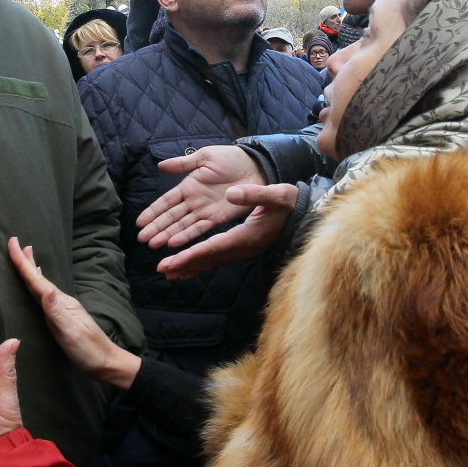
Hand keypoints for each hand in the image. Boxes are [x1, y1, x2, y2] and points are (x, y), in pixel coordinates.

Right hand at [8, 237, 140, 389]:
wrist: (106, 364)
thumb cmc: (88, 351)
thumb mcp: (71, 332)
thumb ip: (57, 312)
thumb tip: (47, 289)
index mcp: (61, 303)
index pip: (38, 280)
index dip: (23, 262)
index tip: (12, 242)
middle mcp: (61, 302)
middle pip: (39, 278)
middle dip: (26, 261)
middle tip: (15, 242)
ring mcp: (62, 310)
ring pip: (42, 285)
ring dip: (32, 271)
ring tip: (26, 256)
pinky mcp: (62, 318)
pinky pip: (45, 297)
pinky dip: (39, 286)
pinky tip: (41, 286)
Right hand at [136, 145, 265, 248]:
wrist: (256, 166)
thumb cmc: (230, 158)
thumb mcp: (204, 157)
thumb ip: (183, 163)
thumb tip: (160, 165)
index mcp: (188, 186)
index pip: (166, 201)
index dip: (153, 211)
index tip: (139, 223)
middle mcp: (194, 201)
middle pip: (171, 217)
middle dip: (156, 227)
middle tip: (142, 239)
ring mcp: (205, 210)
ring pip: (182, 225)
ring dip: (167, 235)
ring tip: (153, 245)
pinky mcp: (218, 218)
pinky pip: (200, 228)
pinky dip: (187, 236)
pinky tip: (175, 243)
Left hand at [157, 183, 297, 279]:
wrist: (304, 216)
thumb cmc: (290, 204)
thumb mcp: (277, 195)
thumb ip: (254, 194)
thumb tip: (231, 193)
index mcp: (248, 236)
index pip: (215, 247)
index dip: (193, 254)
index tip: (173, 259)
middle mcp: (243, 248)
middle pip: (210, 259)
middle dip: (186, 264)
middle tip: (163, 270)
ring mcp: (243, 251)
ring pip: (212, 262)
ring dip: (190, 267)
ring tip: (169, 273)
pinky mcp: (243, 248)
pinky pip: (218, 259)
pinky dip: (201, 263)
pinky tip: (188, 268)